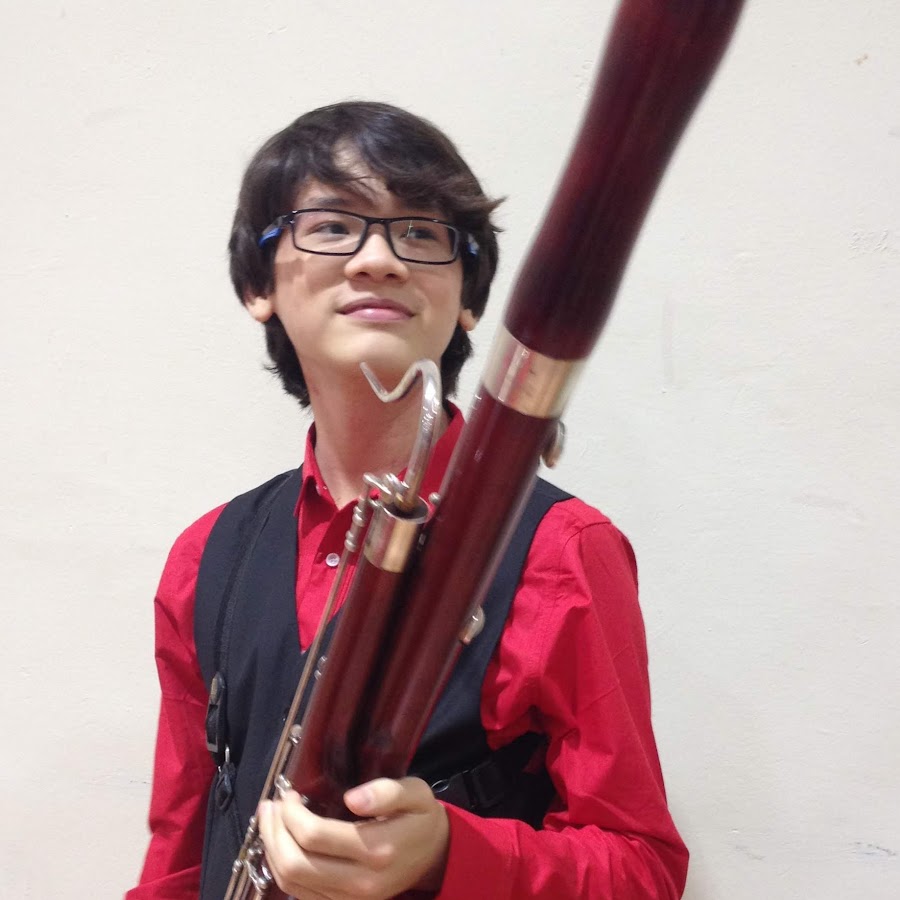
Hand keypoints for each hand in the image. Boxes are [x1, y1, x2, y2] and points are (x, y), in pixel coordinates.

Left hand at [257, 776, 449, 898]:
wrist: (435, 856)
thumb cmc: (421, 818)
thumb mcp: (416, 793)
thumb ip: (387, 792)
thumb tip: (352, 798)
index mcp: (377, 850)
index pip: (315, 836)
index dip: (292, 814)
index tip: (289, 793)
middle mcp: (361, 882)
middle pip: (295, 863)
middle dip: (274, 831)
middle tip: (271, 805)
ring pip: (291, 882)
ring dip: (272, 849)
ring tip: (270, 820)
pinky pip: (300, 894)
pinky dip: (281, 869)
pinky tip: (281, 844)